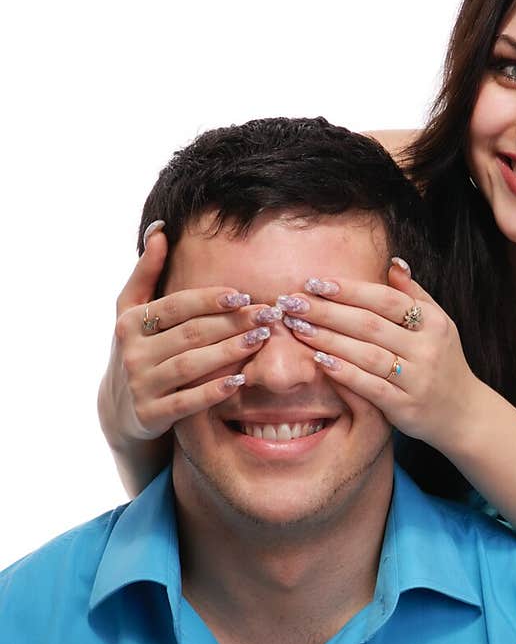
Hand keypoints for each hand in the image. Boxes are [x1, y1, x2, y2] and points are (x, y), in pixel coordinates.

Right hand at [97, 225, 282, 448]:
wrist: (120, 409)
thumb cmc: (137, 348)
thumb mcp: (131, 310)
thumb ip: (146, 271)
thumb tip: (159, 229)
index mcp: (130, 322)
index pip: (176, 306)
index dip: (210, 299)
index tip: (242, 295)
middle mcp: (133, 352)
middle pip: (190, 334)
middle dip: (232, 323)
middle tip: (267, 315)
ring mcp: (141, 385)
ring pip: (191, 365)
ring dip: (229, 351)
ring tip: (260, 339)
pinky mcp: (151, 414)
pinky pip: (188, 402)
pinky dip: (213, 391)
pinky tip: (239, 379)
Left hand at [278, 259, 482, 454]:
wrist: (464, 414)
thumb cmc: (443, 363)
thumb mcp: (439, 325)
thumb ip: (415, 295)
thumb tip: (393, 262)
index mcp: (434, 323)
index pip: (386, 299)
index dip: (349, 290)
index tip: (315, 283)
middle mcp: (427, 349)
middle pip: (370, 324)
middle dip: (327, 311)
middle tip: (292, 302)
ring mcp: (417, 379)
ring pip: (366, 354)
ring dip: (328, 339)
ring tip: (298, 327)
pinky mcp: (405, 407)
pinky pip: (370, 387)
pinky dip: (344, 373)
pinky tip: (319, 362)